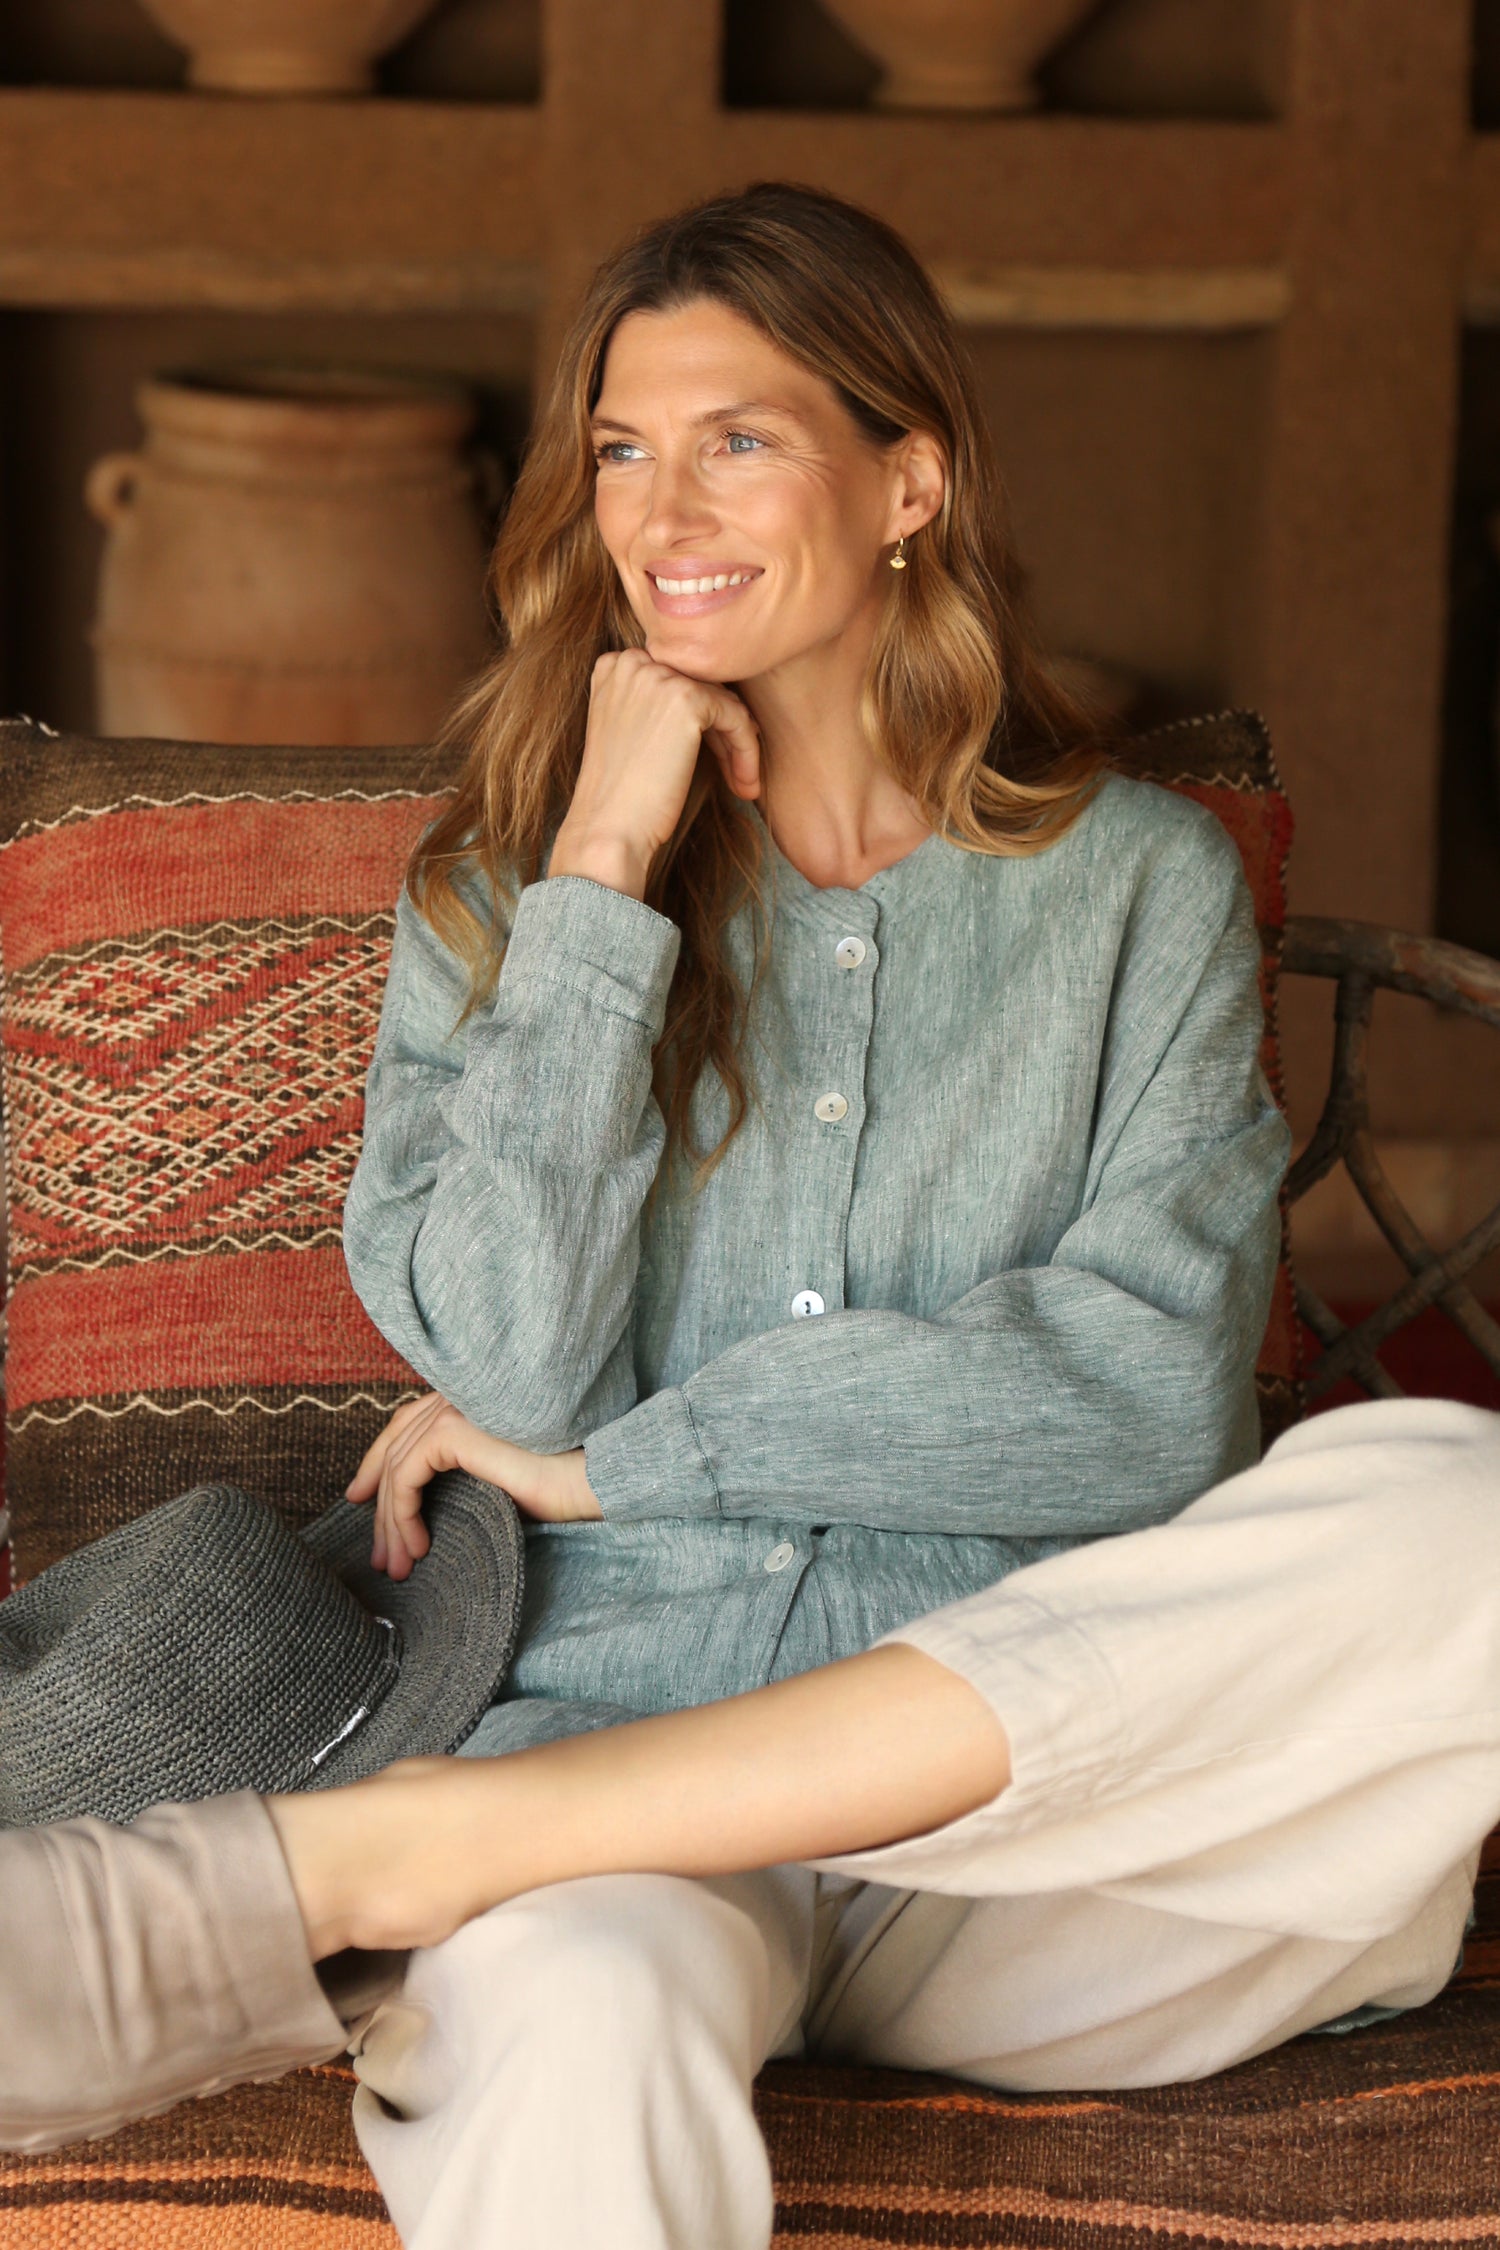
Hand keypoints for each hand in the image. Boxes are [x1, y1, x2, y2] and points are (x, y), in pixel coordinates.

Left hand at [347, 1394, 601, 1579]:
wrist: (589, 1482)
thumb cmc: (553, 1486)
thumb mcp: (488, 1482)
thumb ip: (454, 1477)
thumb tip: (410, 1510)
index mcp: (465, 1403)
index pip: (405, 1427)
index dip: (376, 1464)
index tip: (359, 1502)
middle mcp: (455, 1397)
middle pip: (393, 1447)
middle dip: (380, 1507)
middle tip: (379, 1557)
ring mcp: (454, 1409)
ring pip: (396, 1467)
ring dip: (391, 1523)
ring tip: (398, 1566)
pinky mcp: (454, 1429)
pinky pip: (406, 1473)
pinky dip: (402, 1513)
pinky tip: (417, 1546)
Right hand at [549, 648, 760, 898]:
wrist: (609, 828)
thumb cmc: (621, 793)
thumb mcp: (630, 731)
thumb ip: (657, 704)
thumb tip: (719, 699)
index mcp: (615, 666)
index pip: (677, 680)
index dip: (701, 719)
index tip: (716, 756)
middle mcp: (634, 662)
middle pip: (701, 687)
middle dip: (722, 731)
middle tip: (736, 772)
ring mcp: (659, 677)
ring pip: (723, 701)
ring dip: (739, 745)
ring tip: (743, 783)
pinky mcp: (687, 699)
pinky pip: (736, 716)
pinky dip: (747, 750)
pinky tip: (745, 783)